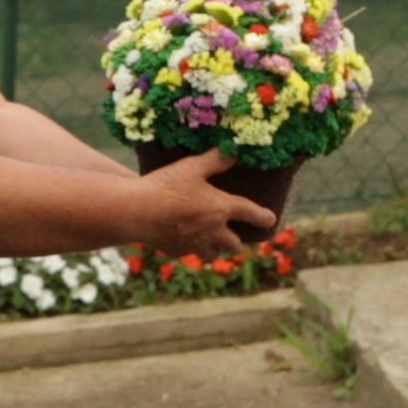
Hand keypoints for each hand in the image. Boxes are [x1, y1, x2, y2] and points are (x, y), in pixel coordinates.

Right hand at [136, 149, 276, 259]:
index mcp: (221, 208)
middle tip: (237, 239)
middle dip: (237, 243)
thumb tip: (234, 153)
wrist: (136, 211)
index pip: (250, 213)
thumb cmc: (166, 185)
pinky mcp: (177, 251)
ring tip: (212, 243)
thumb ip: (215, 161)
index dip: (263, 217)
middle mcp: (213, 230)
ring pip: (213, 254)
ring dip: (215, 249)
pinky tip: (185, 240)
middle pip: (234, 245)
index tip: (271, 220)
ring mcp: (195, 244)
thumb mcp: (191, 167)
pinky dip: (192, 249)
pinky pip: (190, 254)